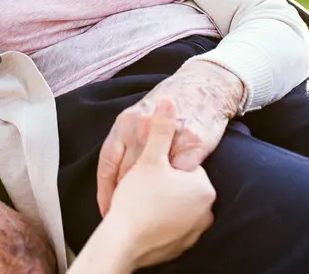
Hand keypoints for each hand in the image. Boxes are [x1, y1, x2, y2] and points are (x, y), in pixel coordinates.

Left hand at [97, 60, 242, 216]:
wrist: (203, 87)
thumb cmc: (167, 106)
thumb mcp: (138, 116)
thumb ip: (125, 141)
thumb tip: (114, 176)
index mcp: (125, 122)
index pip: (108, 162)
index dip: (105, 190)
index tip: (105, 210)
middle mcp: (143, 128)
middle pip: (128, 173)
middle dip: (123, 200)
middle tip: (121, 220)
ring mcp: (168, 136)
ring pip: (153, 176)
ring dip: (147, 200)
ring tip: (144, 219)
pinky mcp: (193, 144)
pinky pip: (180, 174)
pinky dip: (175, 191)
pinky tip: (173, 204)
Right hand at [105, 98, 215, 267]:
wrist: (122, 244)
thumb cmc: (138, 197)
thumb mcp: (150, 157)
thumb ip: (161, 129)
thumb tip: (167, 101)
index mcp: (202, 187)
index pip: (181, 165)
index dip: (158, 162)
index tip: (144, 162)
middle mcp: (206, 210)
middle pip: (177, 186)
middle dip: (158, 180)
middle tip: (137, 180)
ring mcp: (194, 231)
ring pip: (171, 205)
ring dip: (156, 199)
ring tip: (134, 198)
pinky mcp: (179, 246)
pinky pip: (167, 225)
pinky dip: (155, 217)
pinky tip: (139, 214)